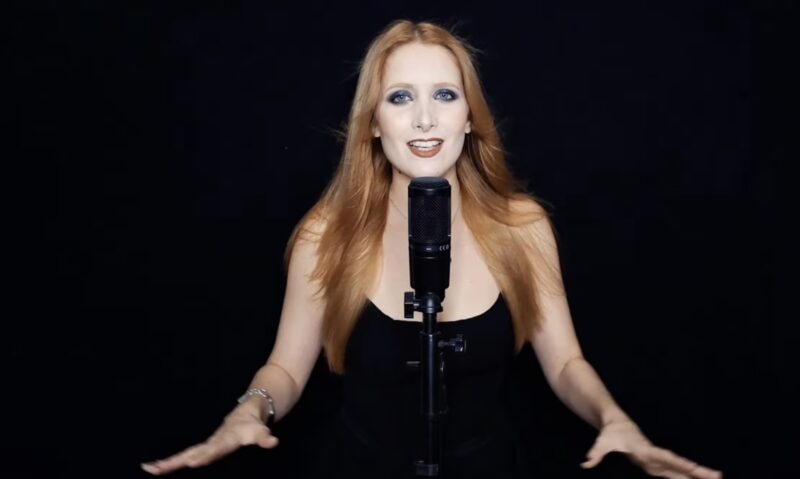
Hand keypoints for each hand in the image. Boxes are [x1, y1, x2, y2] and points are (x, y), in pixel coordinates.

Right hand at [140, 405, 278, 474]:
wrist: (246, 412)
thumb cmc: (253, 426)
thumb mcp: (260, 432)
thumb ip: (265, 438)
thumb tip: (273, 441)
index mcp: (225, 439)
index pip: (214, 449)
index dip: (206, 456)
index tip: (194, 463)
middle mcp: (212, 442)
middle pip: (192, 452)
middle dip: (176, 461)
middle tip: (159, 468)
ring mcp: (206, 445)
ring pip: (184, 454)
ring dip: (167, 462)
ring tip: (148, 469)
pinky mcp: (202, 448)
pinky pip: (184, 456)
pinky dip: (169, 462)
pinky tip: (153, 468)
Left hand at [581, 420, 722, 478]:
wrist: (616, 423)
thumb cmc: (610, 434)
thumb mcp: (602, 443)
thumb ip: (595, 453)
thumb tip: (586, 463)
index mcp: (646, 451)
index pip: (667, 459)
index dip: (681, 465)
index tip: (694, 468)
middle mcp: (655, 455)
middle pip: (680, 464)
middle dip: (698, 471)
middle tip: (719, 476)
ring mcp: (658, 460)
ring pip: (680, 469)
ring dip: (697, 475)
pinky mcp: (657, 463)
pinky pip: (675, 471)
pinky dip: (687, 476)